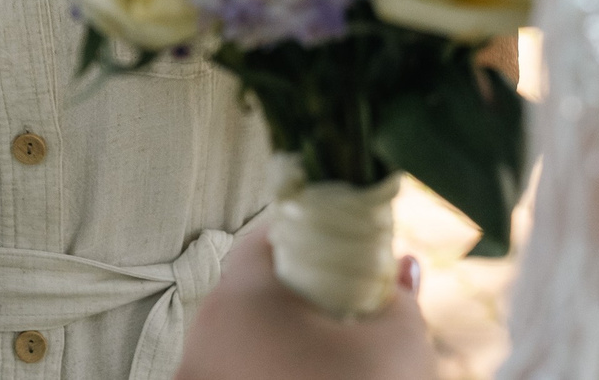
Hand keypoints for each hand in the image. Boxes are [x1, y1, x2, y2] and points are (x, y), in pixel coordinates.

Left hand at [177, 225, 431, 379]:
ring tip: (337, 356)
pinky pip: (238, 371)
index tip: (352, 251)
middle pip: (254, 288)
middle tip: (352, 305)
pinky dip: (271, 370)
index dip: (317, 232)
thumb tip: (403, 269)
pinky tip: (312, 378)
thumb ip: (400, 296)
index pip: (271, 233)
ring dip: (288, 339)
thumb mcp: (400, 345)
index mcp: (242, 295)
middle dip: (305, 291)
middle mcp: (204, 335)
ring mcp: (195, 377)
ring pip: (244, 339)